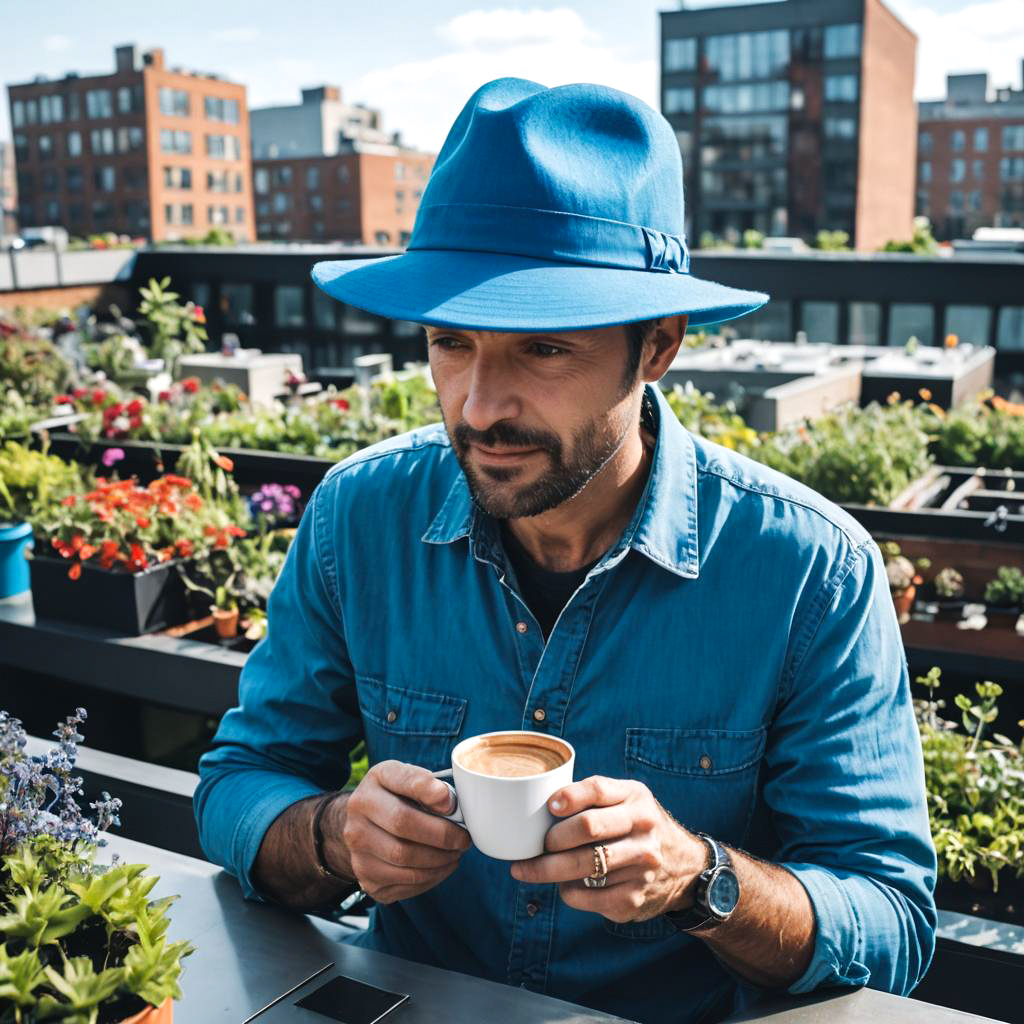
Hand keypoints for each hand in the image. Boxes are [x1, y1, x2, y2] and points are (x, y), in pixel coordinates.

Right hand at [330, 759, 471, 903]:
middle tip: (463, 839)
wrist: (365, 826)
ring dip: (440, 859)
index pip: (403, 781)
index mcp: (375, 780)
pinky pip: (405, 883)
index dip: (429, 790)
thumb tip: (448, 804)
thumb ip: (427, 783)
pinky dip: (432, 877)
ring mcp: (358, 851)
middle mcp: (358, 815)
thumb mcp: (408, 778)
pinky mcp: (367, 879)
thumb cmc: (396, 798)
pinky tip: (441, 866)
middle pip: (403, 824)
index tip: (451, 803)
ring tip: (455, 853)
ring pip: (404, 859)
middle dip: (443, 835)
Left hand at [509, 776, 706, 922]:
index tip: (549, 806)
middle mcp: (643, 829)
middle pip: (587, 828)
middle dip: (551, 838)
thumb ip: (593, 796)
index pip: (598, 789)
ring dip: (547, 870)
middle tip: (534, 846)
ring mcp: (641, 865)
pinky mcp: (634, 897)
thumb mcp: (628, 799)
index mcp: (636, 798)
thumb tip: (543, 805)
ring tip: (529, 869)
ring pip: (580, 867)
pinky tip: (564, 886)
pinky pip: (585, 896)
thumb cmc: (638, 826)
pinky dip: (567, 892)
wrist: (685, 867)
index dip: (569, 796)